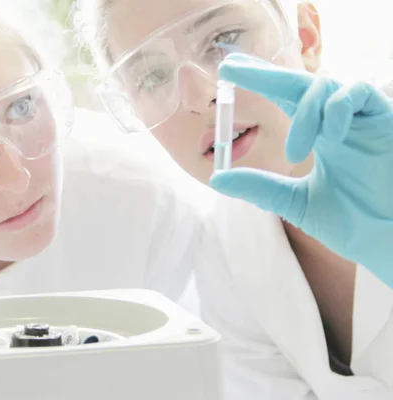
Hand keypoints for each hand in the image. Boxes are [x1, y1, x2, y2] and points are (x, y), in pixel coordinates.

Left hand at [210, 53, 392, 287]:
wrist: (391, 242)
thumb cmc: (355, 223)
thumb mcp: (296, 203)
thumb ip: (261, 188)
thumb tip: (217, 178)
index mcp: (319, 137)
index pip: (285, 101)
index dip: (259, 83)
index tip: (226, 72)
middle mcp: (338, 123)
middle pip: (299, 83)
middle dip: (264, 74)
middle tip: (230, 68)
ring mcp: (361, 120)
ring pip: (327, 86)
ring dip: (304, 113)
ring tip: (295, 152)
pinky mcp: (386, 121)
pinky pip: (360, 93)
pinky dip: (338, 109)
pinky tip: (328, 138)